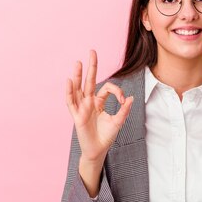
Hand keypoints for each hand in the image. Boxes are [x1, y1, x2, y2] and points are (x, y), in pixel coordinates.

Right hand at [66, 50, 133, 165]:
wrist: (98, 151)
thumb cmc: (106, 136)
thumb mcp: (118, 122)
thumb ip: (124, 110)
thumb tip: (132, 98)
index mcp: (99, 102)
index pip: (106, 88)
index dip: (116, 91)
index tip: (124, 100)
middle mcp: (89, 102)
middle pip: (89, 81)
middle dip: (91, 67)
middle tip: (92, 51)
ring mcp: (82, 108)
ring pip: (78, 89)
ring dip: (77, 76)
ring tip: (78, 62)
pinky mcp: (77, 116)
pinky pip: (71, 102)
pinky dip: (70, 92)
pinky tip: (69, 81)